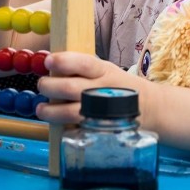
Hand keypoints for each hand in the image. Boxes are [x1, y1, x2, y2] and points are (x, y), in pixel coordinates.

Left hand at [36, 52, 153, 124]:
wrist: (148, 107)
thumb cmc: (117, 84)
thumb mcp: (106, 69)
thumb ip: (81, 67)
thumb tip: (49, 63)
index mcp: (104, 71)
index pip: (83, 63)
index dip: (64, 61)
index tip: (48, 60)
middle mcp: (102, 90)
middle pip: (70, 88)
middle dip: (49, 86)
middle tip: (42, 84)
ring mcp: (100, 112)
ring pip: (70, 112)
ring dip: (50, 110)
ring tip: (41, 108)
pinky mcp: (99, 129)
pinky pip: (76, 129)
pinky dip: (62, 126)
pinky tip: (56, 123)